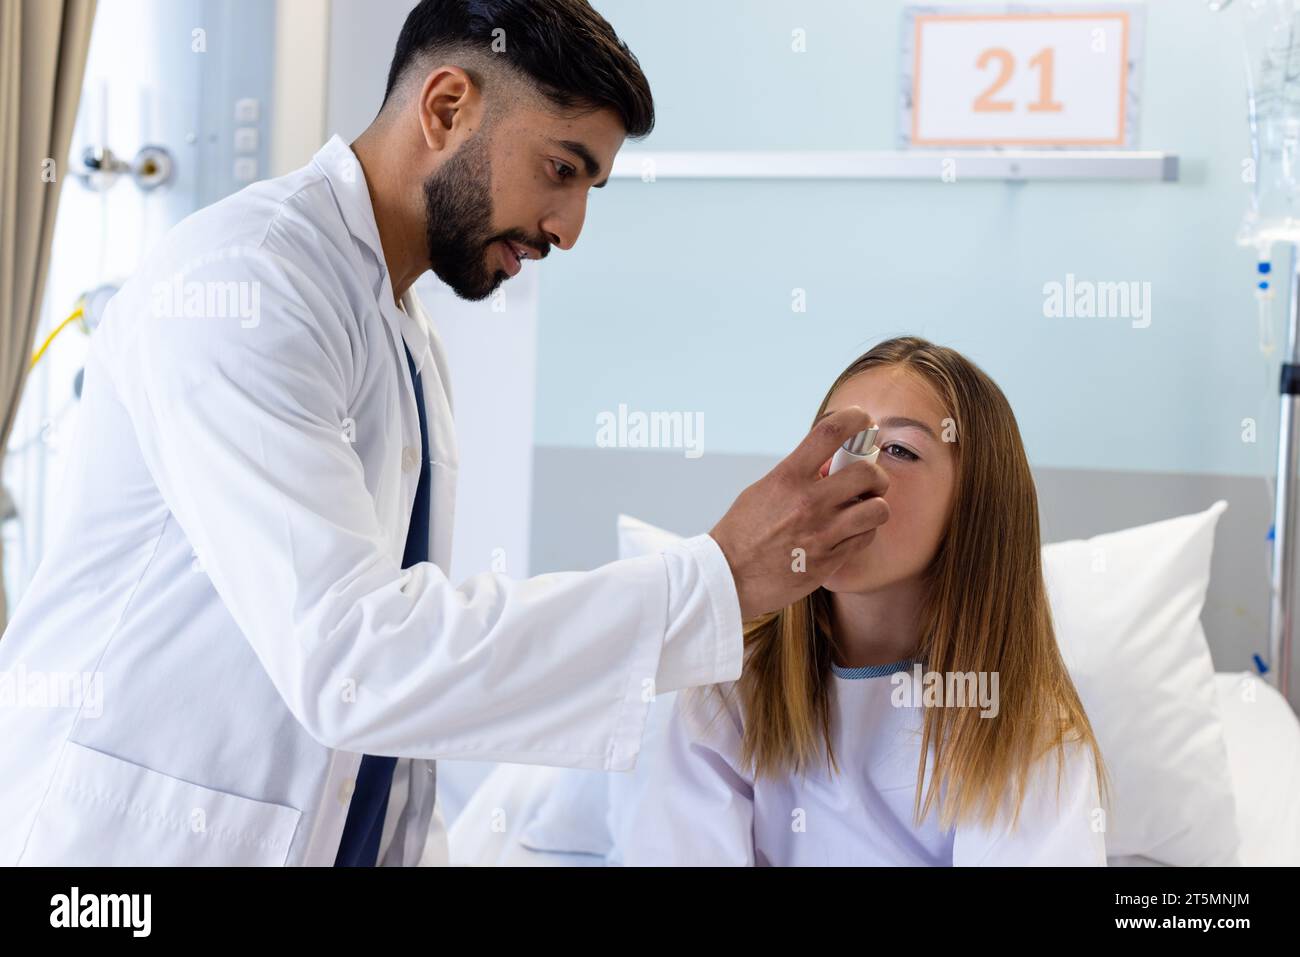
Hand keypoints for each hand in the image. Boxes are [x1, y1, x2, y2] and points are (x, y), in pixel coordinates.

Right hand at [709, 406, 890, 619]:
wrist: (729, 576)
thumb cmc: (743, 533)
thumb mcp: (764, 490)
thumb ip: (798, 476)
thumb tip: (831, 465)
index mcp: (788, 478)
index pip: (830, 433)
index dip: (854, 419)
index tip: (862, 421)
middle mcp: (808, 503)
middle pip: (867, 473)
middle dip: (876, 474)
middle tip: (869, 481)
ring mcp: (822, 533)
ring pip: (877, 509)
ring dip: (875, 506)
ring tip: (862, 509)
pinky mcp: (829, 560)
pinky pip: (865, 538)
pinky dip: (863, 532)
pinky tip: (848, 533)